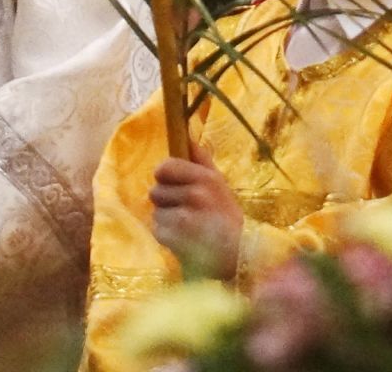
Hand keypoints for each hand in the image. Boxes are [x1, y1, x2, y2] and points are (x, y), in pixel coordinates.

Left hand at [150, 146, 242, 279]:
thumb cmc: (226, 217)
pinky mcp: (172, 236)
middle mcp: (194, 194)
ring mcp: (182, 216)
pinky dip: (166, 235)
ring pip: (156, 211)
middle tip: (186, 209)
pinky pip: (157, 229)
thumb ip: (202, 162)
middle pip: (156, 190)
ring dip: (166, 219)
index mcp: (206, 178)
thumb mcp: (220, 185)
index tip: (173, 184)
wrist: (236, 254)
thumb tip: (189, 138)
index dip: (165, 175)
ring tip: (186, 225)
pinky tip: (183, 238)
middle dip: (166, 200)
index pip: (165, 167)